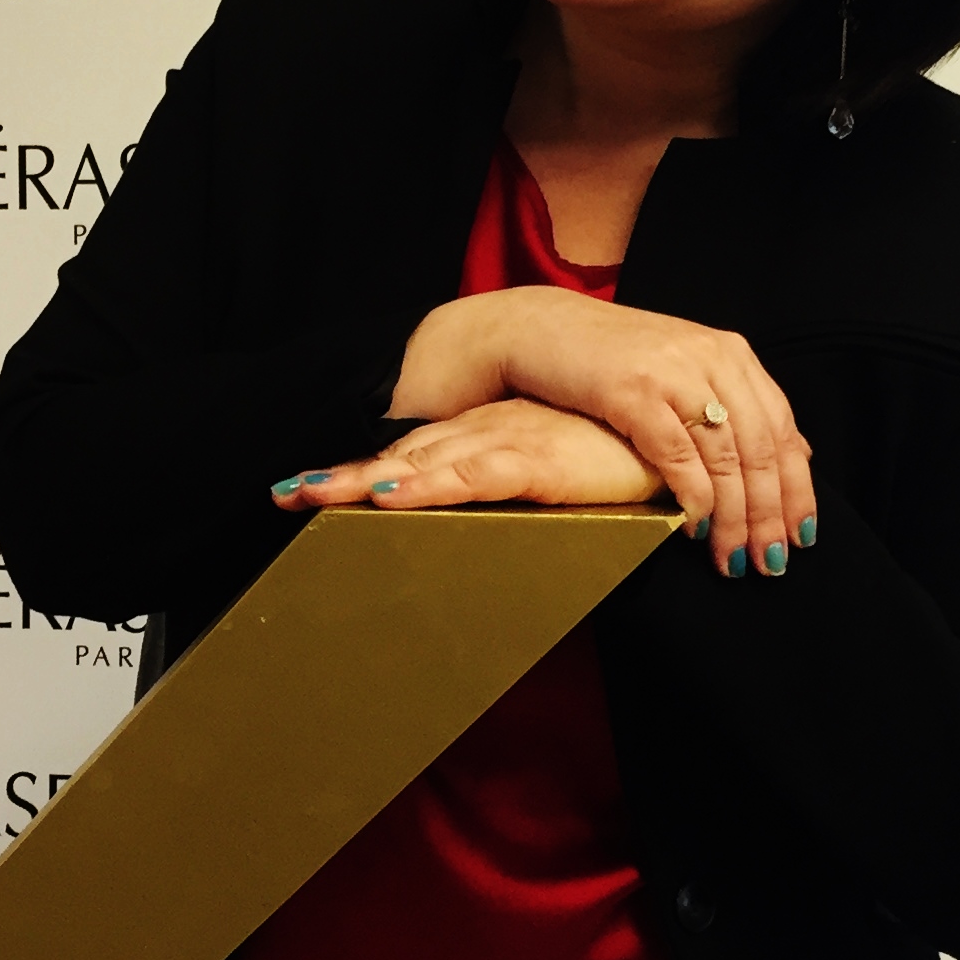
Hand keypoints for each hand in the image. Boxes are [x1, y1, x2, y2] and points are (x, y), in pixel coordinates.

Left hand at [274, 397, 672, 513]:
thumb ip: (514, 490)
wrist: (676, 439)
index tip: (302, 489)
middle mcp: (483, 434)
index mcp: (483, 437)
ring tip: (307, 494)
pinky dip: (429, 487)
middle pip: (396, 460)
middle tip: (282, 493)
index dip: (353, 472)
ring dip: (361, 482)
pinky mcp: (535, 461)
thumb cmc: (617, 456)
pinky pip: (471, 476)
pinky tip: (391, 496)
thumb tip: (483, 526)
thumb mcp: (552, 475)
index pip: (406, 457)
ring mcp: (504, 443)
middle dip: (338, 479)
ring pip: (417, 466)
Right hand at [390, 289, 815, 576]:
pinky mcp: (633, 390)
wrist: (539, 329)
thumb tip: (793, 454)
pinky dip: (692, 495)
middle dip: (769, 514)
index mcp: (731, 354)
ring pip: (725, 457)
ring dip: (734, 516)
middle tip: (770, 562)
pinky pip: (676, 453)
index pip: (782, 429)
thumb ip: (732, 405)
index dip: (797, 488)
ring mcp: (673, 373)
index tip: (801, 536)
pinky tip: (695, 526)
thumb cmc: (610, 360)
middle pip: (760, 449)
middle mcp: (712, 358)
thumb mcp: (682, 372)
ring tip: (733, 558)